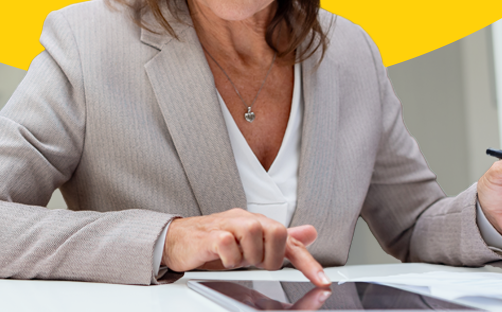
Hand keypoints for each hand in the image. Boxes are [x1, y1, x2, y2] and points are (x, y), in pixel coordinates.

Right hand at [161, 208, 330, 286]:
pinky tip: (222, 257)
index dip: (309, 262)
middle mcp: (246, 219)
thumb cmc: (215, 241)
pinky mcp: (211, 235)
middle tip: (255, 263)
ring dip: (247, 257)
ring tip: (235, 259)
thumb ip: (282, 239)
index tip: (323, 281)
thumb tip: (311, 233)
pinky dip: (229, 258)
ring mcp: (228, 224)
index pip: (291, 241)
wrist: (178, 239)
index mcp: (259, 222)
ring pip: (254, 236)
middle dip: (270, 257)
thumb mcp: (253, 243)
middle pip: (277, 232)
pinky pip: (229, 245)